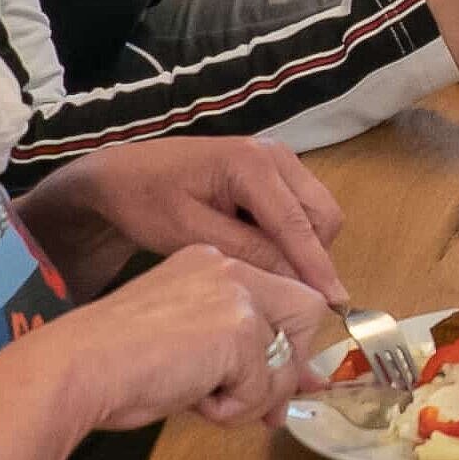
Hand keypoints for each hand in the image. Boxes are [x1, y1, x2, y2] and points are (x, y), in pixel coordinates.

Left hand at [14, 140, 344, 299]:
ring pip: (317, 213)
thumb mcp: (190, 233)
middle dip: (312, 255)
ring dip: (302, 245)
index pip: (298, 224)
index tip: (336, 304)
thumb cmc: (146, 201)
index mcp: (252, 164)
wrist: (122, 173)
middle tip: (281, 291)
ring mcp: (279, 159)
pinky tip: (256, 248)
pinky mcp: (275, 169)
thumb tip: (295, 281)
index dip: (317, 267)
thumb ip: (246, 252)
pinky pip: (302, 208)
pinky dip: (291, 234)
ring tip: (259, 268)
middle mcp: (276, 155)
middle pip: (322, 215)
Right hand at [55, 245, 338, 435]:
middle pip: (305, 314)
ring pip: (286, 360)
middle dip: (288, 368)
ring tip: (202, 401)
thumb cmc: (112, 364)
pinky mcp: (240, 330)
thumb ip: (240, 354)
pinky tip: (194, 401)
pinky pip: (264, 388)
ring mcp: (238, 296)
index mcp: (211, 263)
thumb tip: (303, 383)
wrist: (75, 369)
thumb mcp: (187, 347)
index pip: (282, 296)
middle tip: (265, 410)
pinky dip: (235, 409)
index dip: (285, 345)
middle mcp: (230, 269)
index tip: (272, 383)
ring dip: (252, 398)